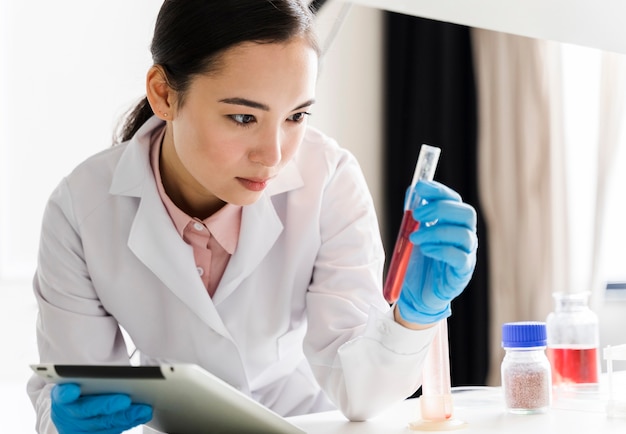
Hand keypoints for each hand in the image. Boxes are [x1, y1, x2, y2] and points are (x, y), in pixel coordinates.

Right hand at [51, 383, 152, 433]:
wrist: (74, 413)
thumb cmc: (83, 391)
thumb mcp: (79, 382)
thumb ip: (90, 378)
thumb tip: (115, 373)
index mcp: (61, 396)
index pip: (61, 394)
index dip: (66, 394)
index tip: (74, 390)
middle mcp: (67, 414)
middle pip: (87, 411)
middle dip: (108, 405)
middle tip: (126, 400)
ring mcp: (77, 429)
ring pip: (102, 424)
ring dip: (125, 417)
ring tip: (143, 409)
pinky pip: (110, 433)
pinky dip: (128, 423)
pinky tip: (141, 416)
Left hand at [396, 180, 476, 324]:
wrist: (416, 294)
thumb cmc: (418, 262)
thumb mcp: (412, 234)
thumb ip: (414, 215)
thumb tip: (412, 191)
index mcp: (453, 223)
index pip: (454, 200)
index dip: (439, 191)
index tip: (420, 187)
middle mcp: (465, 235)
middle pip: (466, 213)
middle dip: (440, 209)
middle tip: (416, 216)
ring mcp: (467, 254)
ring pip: (464, 235)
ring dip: (436, 232)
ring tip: (415, 238)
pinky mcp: (463, 272)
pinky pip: (460, 257)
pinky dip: (442, 250)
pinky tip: (426, 250)